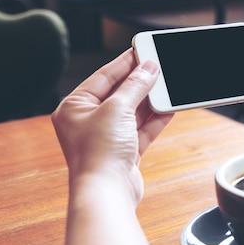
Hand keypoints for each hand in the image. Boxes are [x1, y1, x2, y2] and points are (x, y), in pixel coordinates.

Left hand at [52, 49, 173, 204]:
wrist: (107, 193)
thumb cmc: (99, 153)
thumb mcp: (117, 109)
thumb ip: (135, 86)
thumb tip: (148, 68)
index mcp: (74, 107)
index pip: (103, 76)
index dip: (124, 63)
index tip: (143, 51)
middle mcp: (88, 121)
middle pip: (120, 93)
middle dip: (141, 82)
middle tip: (159, 68)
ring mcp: (107, 137)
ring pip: (134, 111)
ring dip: (151, 100)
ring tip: (168, 86)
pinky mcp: (124, 151)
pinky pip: (142, 128)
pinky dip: (156, 119)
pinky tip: (169, 108)